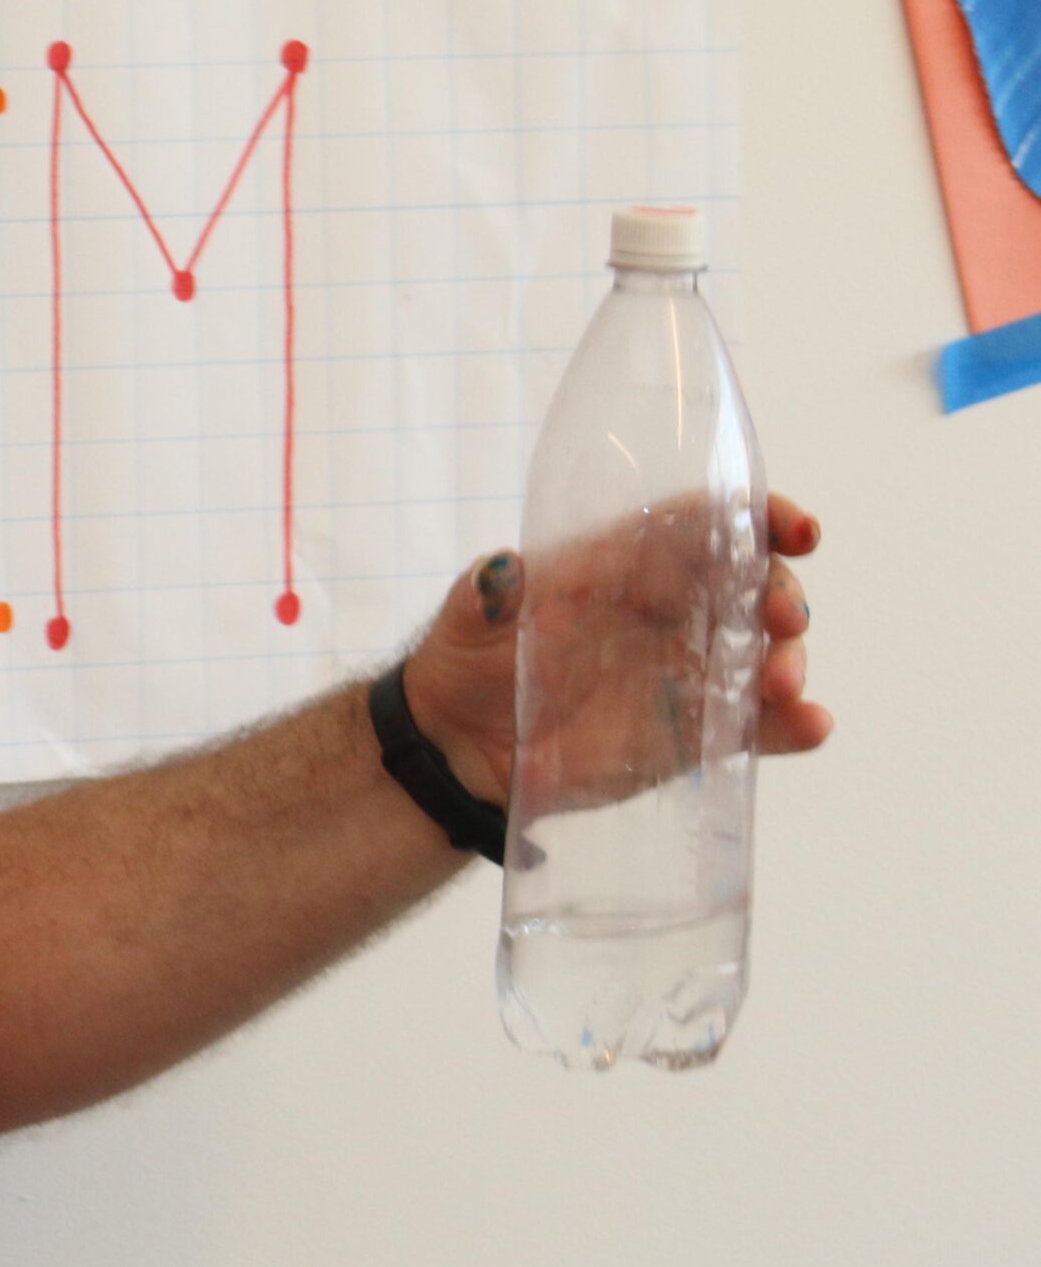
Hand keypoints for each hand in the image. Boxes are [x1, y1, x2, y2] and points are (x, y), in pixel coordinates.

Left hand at [400, 494, 830, 809]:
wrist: (455, 747)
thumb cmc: (465, 662)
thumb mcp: (467, 617)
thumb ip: (487, 592)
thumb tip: (501, 572)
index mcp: (626, 564)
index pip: (708, 523)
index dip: (760, 518)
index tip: (798, 532)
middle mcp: (669, 612)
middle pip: (753, 586)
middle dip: (783, 595)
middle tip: (787, 621)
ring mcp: (684, 672)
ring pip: (763, 653)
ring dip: (788, 661)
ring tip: (779, 686)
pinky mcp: (687, 733)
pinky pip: (752, 725)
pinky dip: (790, 725)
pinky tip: (810, 725)